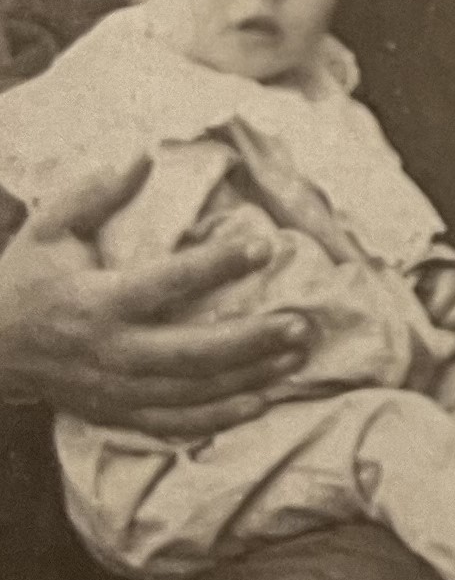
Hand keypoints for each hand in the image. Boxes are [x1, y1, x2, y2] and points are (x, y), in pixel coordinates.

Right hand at [0, 156, 309, 437]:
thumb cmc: (25, 280)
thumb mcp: (47, 229)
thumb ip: (94, 194)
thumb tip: (143, 155)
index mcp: (96, 300)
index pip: (166, 283)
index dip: (217, 266)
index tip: (265, 246)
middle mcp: (110, 350)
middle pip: (191, 352)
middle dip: (250, 340)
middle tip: (301, 322)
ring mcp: (115, 389)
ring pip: (192, 392)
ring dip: (248, 377)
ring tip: (296, 356)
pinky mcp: (117, 413)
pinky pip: (175, 423)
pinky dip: (220, 417)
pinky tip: (262, 401)